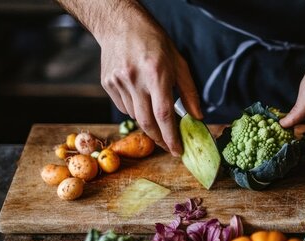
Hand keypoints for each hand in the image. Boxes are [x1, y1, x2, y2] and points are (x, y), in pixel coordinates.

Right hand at [99, 17, 201, 155]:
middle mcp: (135, 79)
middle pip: (147, 122)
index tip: (177, 151)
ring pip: (135, 116)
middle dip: (159, 139)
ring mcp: (118, 82)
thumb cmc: (155, 42)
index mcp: (156, 74)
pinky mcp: (107, 84)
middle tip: (168, 146)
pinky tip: (140, 97)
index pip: (164, 115)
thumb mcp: (179, 63)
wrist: (121, 24)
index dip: (171, 137)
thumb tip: (197, 117)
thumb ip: (189, 92)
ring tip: (155, 112)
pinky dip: (135, 110)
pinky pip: (123, 107)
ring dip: (148, 121)